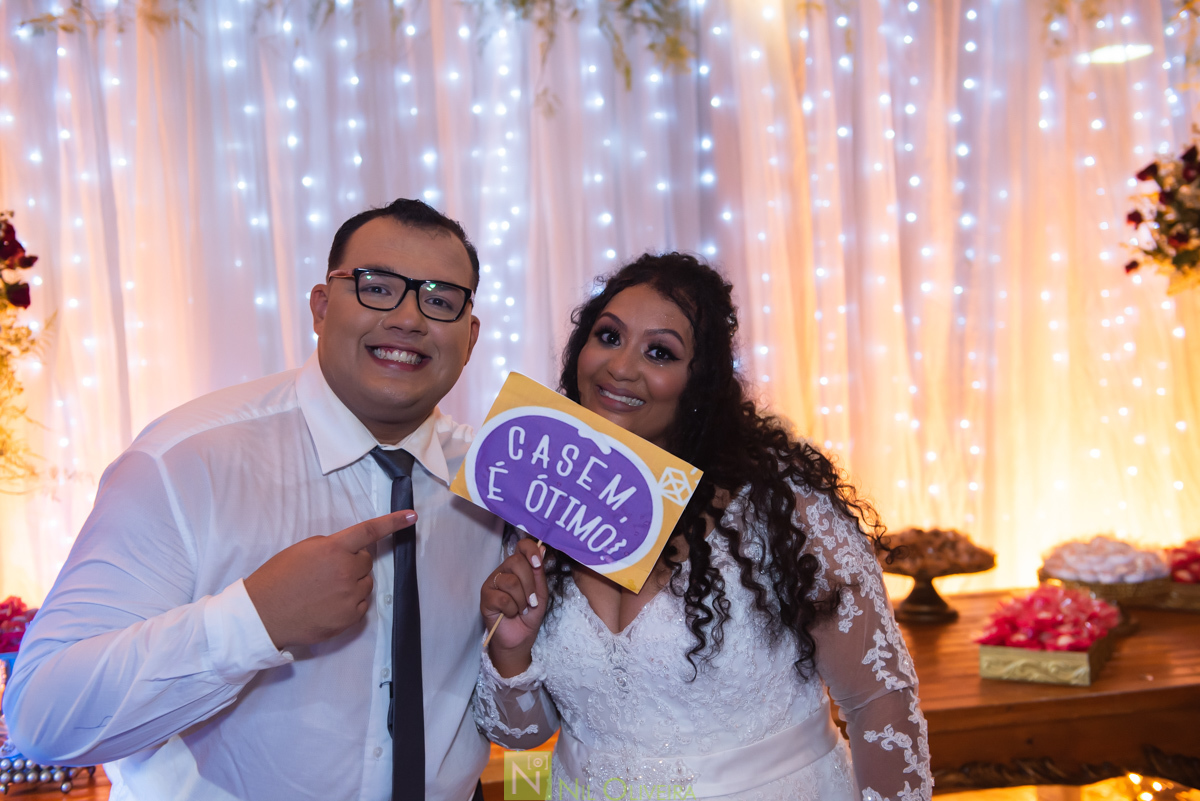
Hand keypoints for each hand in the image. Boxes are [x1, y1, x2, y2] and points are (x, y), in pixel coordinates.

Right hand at [244, 510, 415, 648]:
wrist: (262, 614)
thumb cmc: (278, 578)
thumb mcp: (303, 550)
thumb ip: (332, 547)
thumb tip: (352, 551)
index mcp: (333, 549)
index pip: (369, 531)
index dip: (393, 522)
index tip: (412, 516)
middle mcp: (345, 571)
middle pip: (366, 561)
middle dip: (352, 562)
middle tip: (326, 572)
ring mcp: (349, 596)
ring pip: (366, 583)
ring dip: (352, 583)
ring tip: (324, 590)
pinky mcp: (349, 617)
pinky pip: (362, 604)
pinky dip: (350, 602)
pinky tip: (327, 604)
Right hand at [481, 538, 546, 677]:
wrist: (520, 639)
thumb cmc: (530, 615)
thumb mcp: (541, 594)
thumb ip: (539, 573)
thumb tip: (542, 548)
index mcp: (518, 568)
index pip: (521, 546)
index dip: (530, 550)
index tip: (538, 563)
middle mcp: (503, 571)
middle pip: (516, 562)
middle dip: (530, 584)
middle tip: (531, 602)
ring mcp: (492, 583)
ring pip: (510, 581)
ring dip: (521, 600)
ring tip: (521, 610)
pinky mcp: (485, 597)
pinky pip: (502, 598)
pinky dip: (512, 609)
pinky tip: (510, 614)